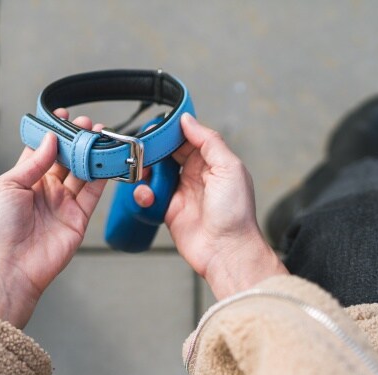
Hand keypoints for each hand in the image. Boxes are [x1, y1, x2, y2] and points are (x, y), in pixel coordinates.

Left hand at [0, 112, 106, 327]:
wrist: (10, 266)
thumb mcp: (7, 186)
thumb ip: (33, 162)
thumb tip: (51, 140)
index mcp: (24, 180)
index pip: (41, 150)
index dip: (53, 133)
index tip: (63, 116)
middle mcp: (45, 191)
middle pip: (66, 159)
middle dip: (77, 141)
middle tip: (88, 124)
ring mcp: (62, 204)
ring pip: (82, 173)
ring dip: (92, 154)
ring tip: (101, 135)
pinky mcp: (78, 218)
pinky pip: (93, 193)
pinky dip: (102, 176)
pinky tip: (107, 159)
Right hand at [135, 113, 286, 299]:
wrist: (226, 251)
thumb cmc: (235, 214)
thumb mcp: (229, 168)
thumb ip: (208, 141)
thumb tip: (188, 120)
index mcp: (213, 162)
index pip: (188, 139)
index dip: (171, 132)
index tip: (155, 127)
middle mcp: (196, 176)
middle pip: (168, 154)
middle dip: (154, 150)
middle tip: (141, 149)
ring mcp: (181, 193)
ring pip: (155, 173)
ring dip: (146, 172)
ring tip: (143, 174)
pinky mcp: (168, 210)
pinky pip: (150, 196)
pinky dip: (144, 194)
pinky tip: (148, 196)